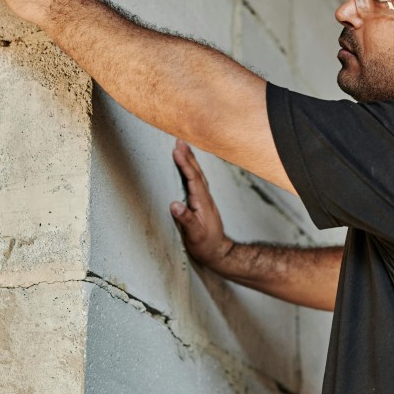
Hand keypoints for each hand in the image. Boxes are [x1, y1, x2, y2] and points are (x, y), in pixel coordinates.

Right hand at [170, 139, 233, 267]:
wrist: (219, 252)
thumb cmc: (206, 245)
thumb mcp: (195, 235)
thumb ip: (186, 220)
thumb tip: (174, 204)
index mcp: (202, 203)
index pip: (193, 179)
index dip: (185, 164)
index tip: (177, 150)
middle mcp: (205, 198)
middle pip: (197, 172)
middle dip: (188, 156)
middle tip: (179, 141)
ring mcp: (205, 200)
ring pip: (198, 175)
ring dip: (191, 160)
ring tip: (183, 147)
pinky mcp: (203, 203)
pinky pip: (197, 181)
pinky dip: (192, 170)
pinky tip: (189, 167)